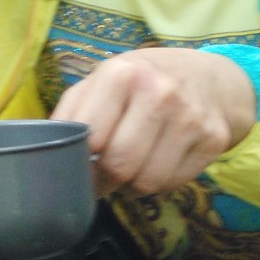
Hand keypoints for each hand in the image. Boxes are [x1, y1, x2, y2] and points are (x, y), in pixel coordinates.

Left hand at [50, 47, 256, 196]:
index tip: (80, 164)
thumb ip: (72, 112)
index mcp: (122, 74)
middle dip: (105, 179)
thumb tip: (45, 150)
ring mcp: (191, 117)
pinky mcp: (214, 140)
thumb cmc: (142, 81)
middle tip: (102, 175)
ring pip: (147, 182)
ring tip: (130, 168)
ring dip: (131, 185)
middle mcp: (160, 92)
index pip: (90, 137)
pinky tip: (156, 163)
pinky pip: (173, 184)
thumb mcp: (103, 80)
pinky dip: (159, 183)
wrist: (209, 76)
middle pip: (119, 165)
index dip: (80, 159)